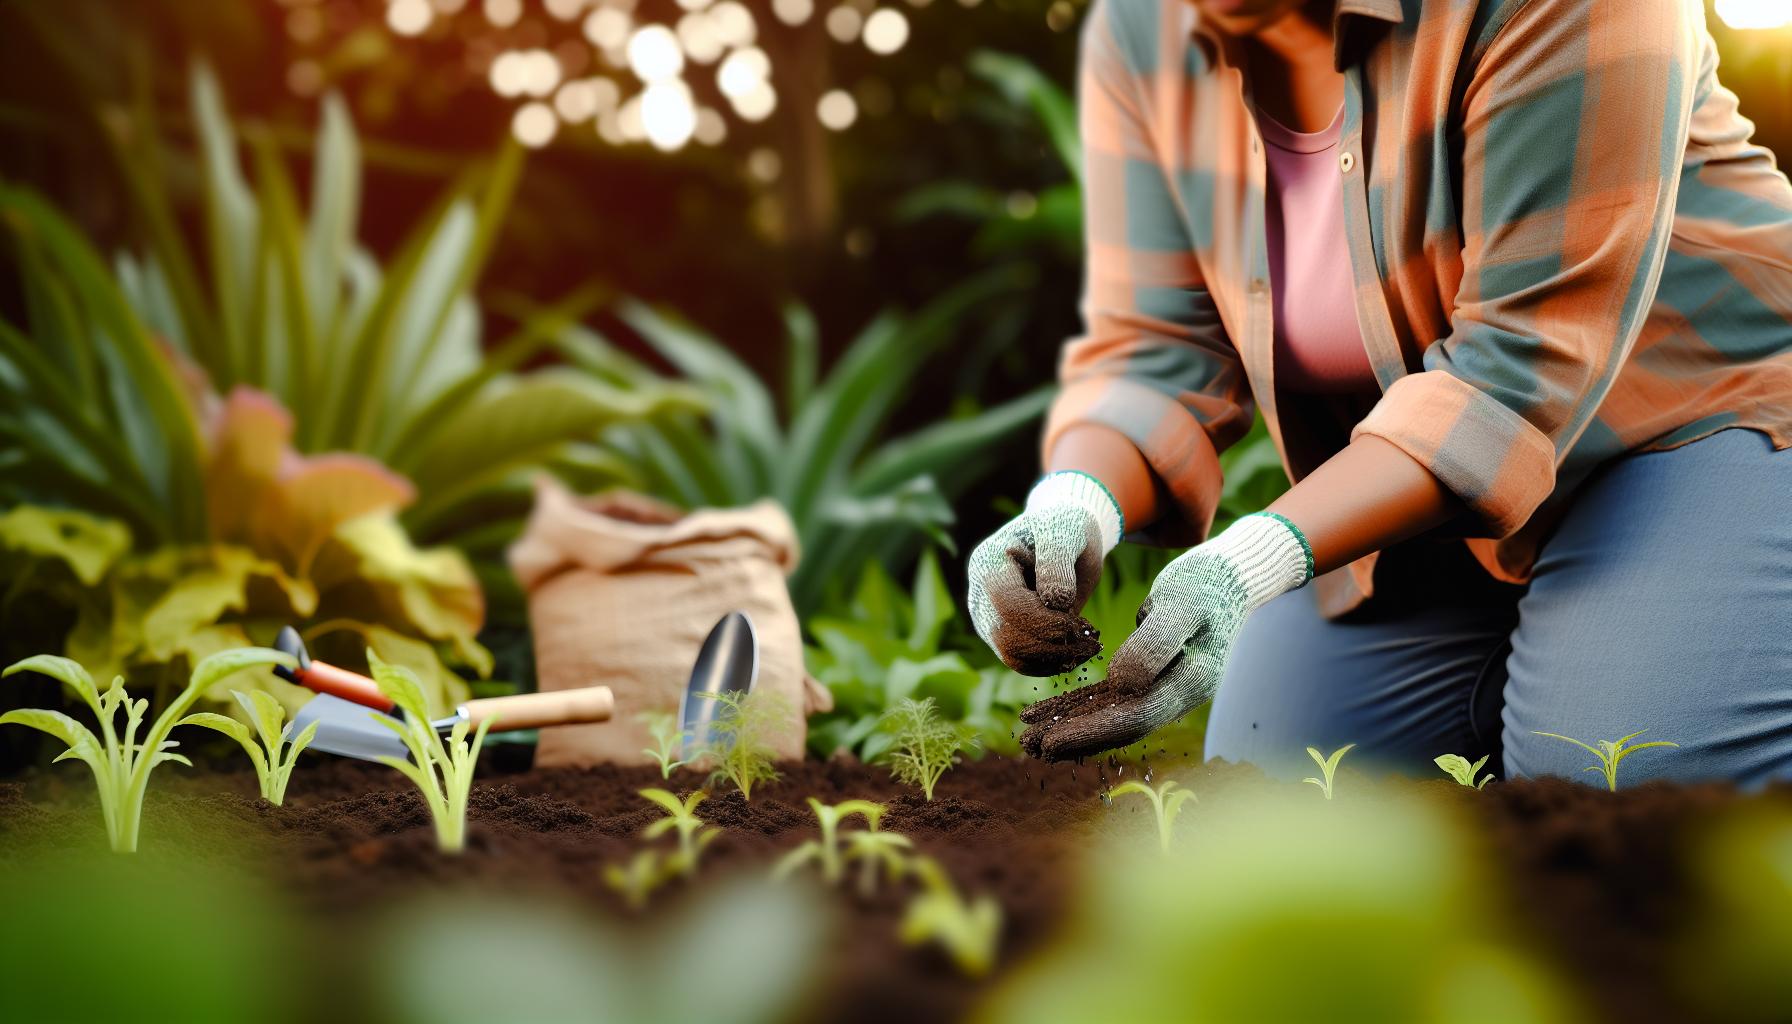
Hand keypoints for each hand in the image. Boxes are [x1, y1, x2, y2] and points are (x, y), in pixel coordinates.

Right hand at [968, 472, 1124, 675]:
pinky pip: (1020, 663)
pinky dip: (1051, 663)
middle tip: (1092, 641)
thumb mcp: (1065, 532)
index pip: (1008, 606)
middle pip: (1006, 637)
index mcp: (987, 563)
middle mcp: (979, 594)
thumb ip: (1057, 562)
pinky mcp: (1001, 636)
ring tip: (1088, 644)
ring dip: (1054, 658)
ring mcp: (986, 617)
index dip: (1046, 622)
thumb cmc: (1065, 529)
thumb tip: (1057, 602)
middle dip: (1053, 645)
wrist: (1064, 537)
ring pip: (1012, 656)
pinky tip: (1077, 649)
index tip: (1083, 626)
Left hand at [1019, 513, 1311, 760]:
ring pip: (1112, 714)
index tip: (1051, 741)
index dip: (1092, 733)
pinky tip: (1046, 710)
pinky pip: (1110, 696)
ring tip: (1030, 735)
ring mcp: (1165, 687)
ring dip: (1071, 725)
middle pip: (1121, 725)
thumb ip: (1155, 645)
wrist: (1230, 575)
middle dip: (1075, 738)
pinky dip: (1079, 704)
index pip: (1136, 718)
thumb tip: (1122, 686)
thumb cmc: (1206, 583)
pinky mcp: (1150, 676)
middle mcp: (1179, 694)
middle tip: (1028, 745)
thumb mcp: (1181, 605)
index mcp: (1190, 682)